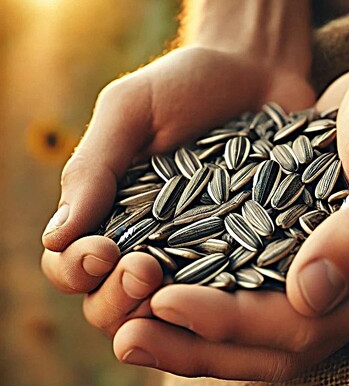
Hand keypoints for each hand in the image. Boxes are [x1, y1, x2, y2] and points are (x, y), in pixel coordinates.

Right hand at [41, 45, 314, 334]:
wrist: (256, 72)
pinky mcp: (247, 254)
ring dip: (159, 313)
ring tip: (173, 286)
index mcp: (110, 215)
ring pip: (164, 313)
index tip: (103, 250)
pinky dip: (220, 304)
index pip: (71, 265)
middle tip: (144, 268)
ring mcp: (199, 254)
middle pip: (111, 304)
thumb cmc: (186, 85)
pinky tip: (230, 297)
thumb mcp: (130, 111)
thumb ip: (93, 168)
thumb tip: (55, 237)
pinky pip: (227, 294)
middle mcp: (149, 244)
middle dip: (116, 297)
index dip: (76, 270)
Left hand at [111, 62, 348, 380]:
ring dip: (197, 341)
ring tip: (132, 334)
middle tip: (129, 339)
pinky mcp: (307, 260)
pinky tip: (164, 299)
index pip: (307, 324)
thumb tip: (309, 296)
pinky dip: (212, 308)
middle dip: (202, 347)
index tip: (166, 301)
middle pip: (278, 346)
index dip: (235, 321)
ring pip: (263, 335)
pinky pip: (258, 299)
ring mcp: (336, 281)